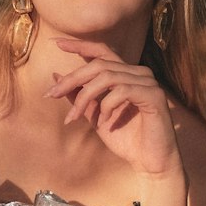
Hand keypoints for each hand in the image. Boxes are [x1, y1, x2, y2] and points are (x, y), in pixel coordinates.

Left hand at [46, 37, 180, 177]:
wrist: (150, 162)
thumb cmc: (125, 139)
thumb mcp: (94, 115)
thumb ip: (79, 96)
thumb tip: (55, 76)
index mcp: (125, 74)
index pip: (101, 51)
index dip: (79, 45)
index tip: (56, 43)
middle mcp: (138, 73)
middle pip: (99, 64)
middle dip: (72, 79)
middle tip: (52, 94)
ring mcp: (147, 82)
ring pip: (107, 76)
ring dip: (84, 97)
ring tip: (74, 117)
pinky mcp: (153, 95)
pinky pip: (122, 90)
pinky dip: (107, 106)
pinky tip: (104, 122)